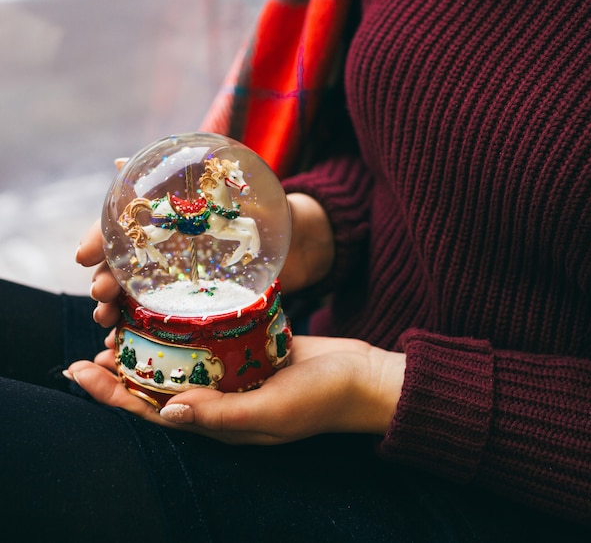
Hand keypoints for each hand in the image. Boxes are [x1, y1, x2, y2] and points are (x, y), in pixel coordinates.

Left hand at [64, 336, 405, 443]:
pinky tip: (171, 313)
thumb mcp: (276, 411)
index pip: (154, 413)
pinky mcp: (251, 352)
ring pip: (181, 365)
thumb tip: (169, 412)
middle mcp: (223, 401)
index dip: (113, 396)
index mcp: (222, 423)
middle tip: (91, 347)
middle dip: (121, 373)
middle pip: (160, 388)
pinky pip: (210, 344)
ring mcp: (237, 376)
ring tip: (121, 328)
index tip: (80, 371)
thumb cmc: (325, 398)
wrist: (363, 376)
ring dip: (150, 350)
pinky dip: (186, 332)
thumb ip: (225, 415)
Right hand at [76, 191, 332, 326]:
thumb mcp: (233, 191)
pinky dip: (141, 330)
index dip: (99, 240)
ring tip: (106, 320)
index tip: (84, 256)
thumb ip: (186, 181)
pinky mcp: (199, 305)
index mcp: (171, 220)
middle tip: (101, 293)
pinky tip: (125, 341)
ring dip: (115, 307)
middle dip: (105, 278)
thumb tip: (120, 161)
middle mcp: (170, 250)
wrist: (303, 243)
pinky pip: (163, 319)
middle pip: (124, 265)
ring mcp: (182, 280)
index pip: (123, 228)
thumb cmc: (269, 210)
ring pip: (136, 294)